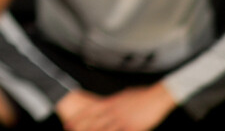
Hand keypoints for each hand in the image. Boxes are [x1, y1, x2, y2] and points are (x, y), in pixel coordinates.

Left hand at [59, 85, 176, 130]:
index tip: (67, 124)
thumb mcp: (121, 97)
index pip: (89, 112)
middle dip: (82, 130)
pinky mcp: (134, 127)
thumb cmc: (140, 96)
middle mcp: (114, 112)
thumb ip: (111, 103)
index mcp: (109, 103)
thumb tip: (104, 105)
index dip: (77, 119)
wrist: (156, 97)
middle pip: (95, 123)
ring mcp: (124, 120)